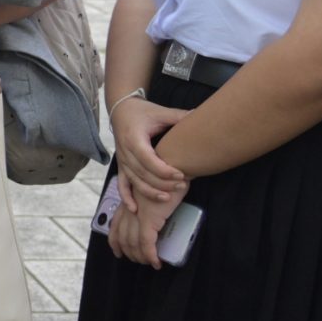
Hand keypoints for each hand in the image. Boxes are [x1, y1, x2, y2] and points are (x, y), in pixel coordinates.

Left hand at [108, 179, 184, 267]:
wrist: (171, 167)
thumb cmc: (165, 176)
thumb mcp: (151, 189)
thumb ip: (147, 201)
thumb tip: (155, 213)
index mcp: (127, 202)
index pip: (115, 226)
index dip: (115, 242)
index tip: (119, 252)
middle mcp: (128, 209)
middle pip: (122, 238)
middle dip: (128, 252)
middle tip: (138, 261)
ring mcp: (137, 215)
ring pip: (133, 243)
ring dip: (141, 256)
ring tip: (149, 262)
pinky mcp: (149, 219)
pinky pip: (147, 243)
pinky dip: (151, 256)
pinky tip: (156, 263)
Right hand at [110, 95, 188, 213]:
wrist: (121, 111)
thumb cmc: (143, 112)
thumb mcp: (161, 112)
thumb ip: (179, 116)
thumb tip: (200, 115)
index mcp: (134, 138)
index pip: (147, 159)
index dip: (163, 170)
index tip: (181, 175)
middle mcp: (125, 152)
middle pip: (142, 173)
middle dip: (162, 183)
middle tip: (182, 186)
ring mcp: (122, 161)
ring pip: (134, 181)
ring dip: (149, 192)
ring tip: (168, 198)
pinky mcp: (121, 166)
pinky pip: (121, 184)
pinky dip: (126, 197)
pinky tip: (135, 209)